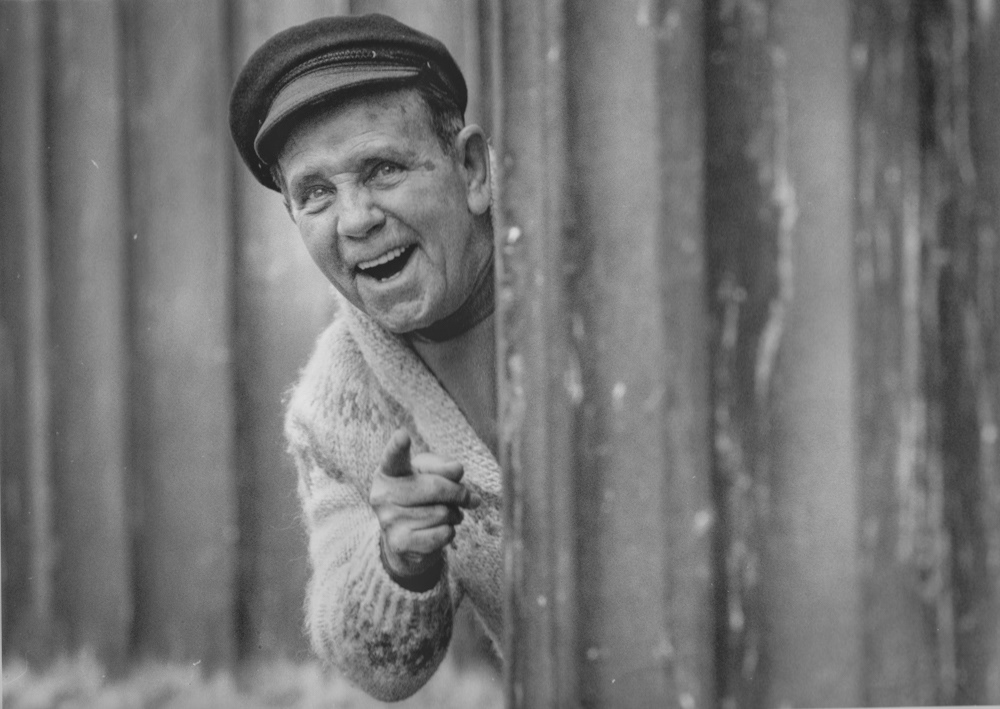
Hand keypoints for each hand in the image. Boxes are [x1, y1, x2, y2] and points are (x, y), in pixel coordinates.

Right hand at [370, 429, 480, 580]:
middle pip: (435, 487)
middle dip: (458, 493)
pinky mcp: (399, 543)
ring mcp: (388, 521)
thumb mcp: (430, 475)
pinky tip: (439, 530)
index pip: (394, 457)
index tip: (402, 435)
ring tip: (445, 515)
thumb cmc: (421, 497)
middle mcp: (381, 495)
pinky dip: (449, 532)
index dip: (398, 446)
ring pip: (441, 513)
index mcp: (388, 472)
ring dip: (453, 515)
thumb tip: (457, 469)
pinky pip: (441, 534)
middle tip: (466, 497)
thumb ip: (443, 467)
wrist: (407, 539)